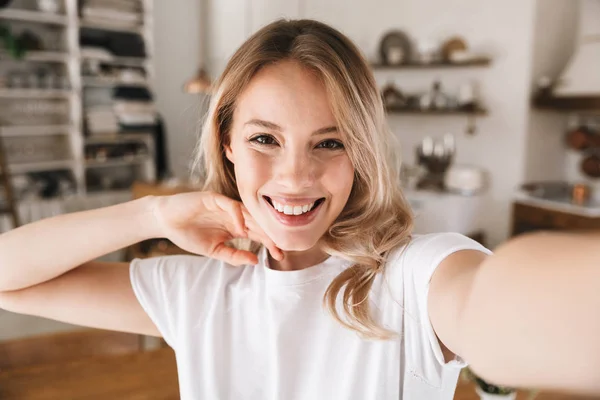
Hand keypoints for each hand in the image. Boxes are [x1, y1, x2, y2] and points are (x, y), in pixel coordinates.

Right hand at [151, 191, 281, 265]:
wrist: (165, 221)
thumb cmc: (188, 234)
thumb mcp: (213, 250)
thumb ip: (233, 256)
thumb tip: (255, 261)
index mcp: (236, 226)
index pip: (258, 234)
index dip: (270, 243)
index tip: (280, 256)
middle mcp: (234, 215)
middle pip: (258, 223)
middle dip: (270, 236)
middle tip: (281, 249)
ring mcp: (225, 206)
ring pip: (248, 213)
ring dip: (259, 226)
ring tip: (269, 240)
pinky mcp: (214, 198)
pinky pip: (231, 205)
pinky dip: (238, 216)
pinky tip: (241, 229)